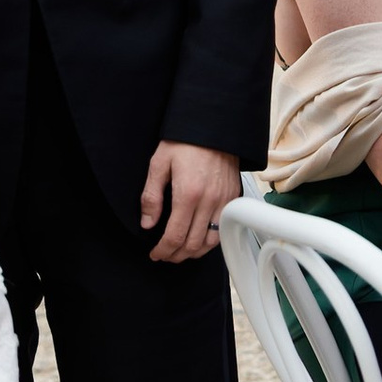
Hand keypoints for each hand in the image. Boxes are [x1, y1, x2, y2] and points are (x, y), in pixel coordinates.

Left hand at [140, 140, 240, 263]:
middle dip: (176, 255)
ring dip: (194, 252)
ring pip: (211, 241)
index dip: (163, 250)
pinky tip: (199, 238)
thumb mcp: (159, 164)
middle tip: (165, 255)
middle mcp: (209, 201)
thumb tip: (148, 223)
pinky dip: (210, 240)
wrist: (214, 126)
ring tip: (181, 251)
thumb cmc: (185, 141)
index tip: (155, 253)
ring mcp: (224, 201)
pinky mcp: (233, 198)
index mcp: (188, 194)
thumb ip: (151, 197)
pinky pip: (223, 229)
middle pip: (193, 244)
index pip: (175, 235)